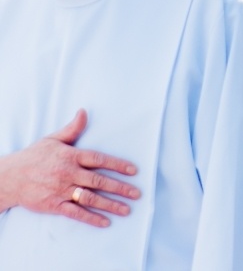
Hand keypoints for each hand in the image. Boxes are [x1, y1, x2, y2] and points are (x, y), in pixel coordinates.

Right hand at [0, 110, 139, 227]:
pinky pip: (75, 212)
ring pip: (90, 198)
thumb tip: (84, 112)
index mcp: (71, 156)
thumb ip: (72, 129)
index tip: (133, 171)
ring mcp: (61, 190)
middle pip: (98, 181)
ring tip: (127, 209)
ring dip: (110, 205)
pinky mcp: (53, 205)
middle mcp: (68, 173)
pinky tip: (105, 222)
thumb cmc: (34, 157)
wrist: (9, 177)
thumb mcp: (53, 139)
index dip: (117, 165)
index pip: (99, 160)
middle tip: (137, 193)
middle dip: (120, 188)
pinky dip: (90, 218)